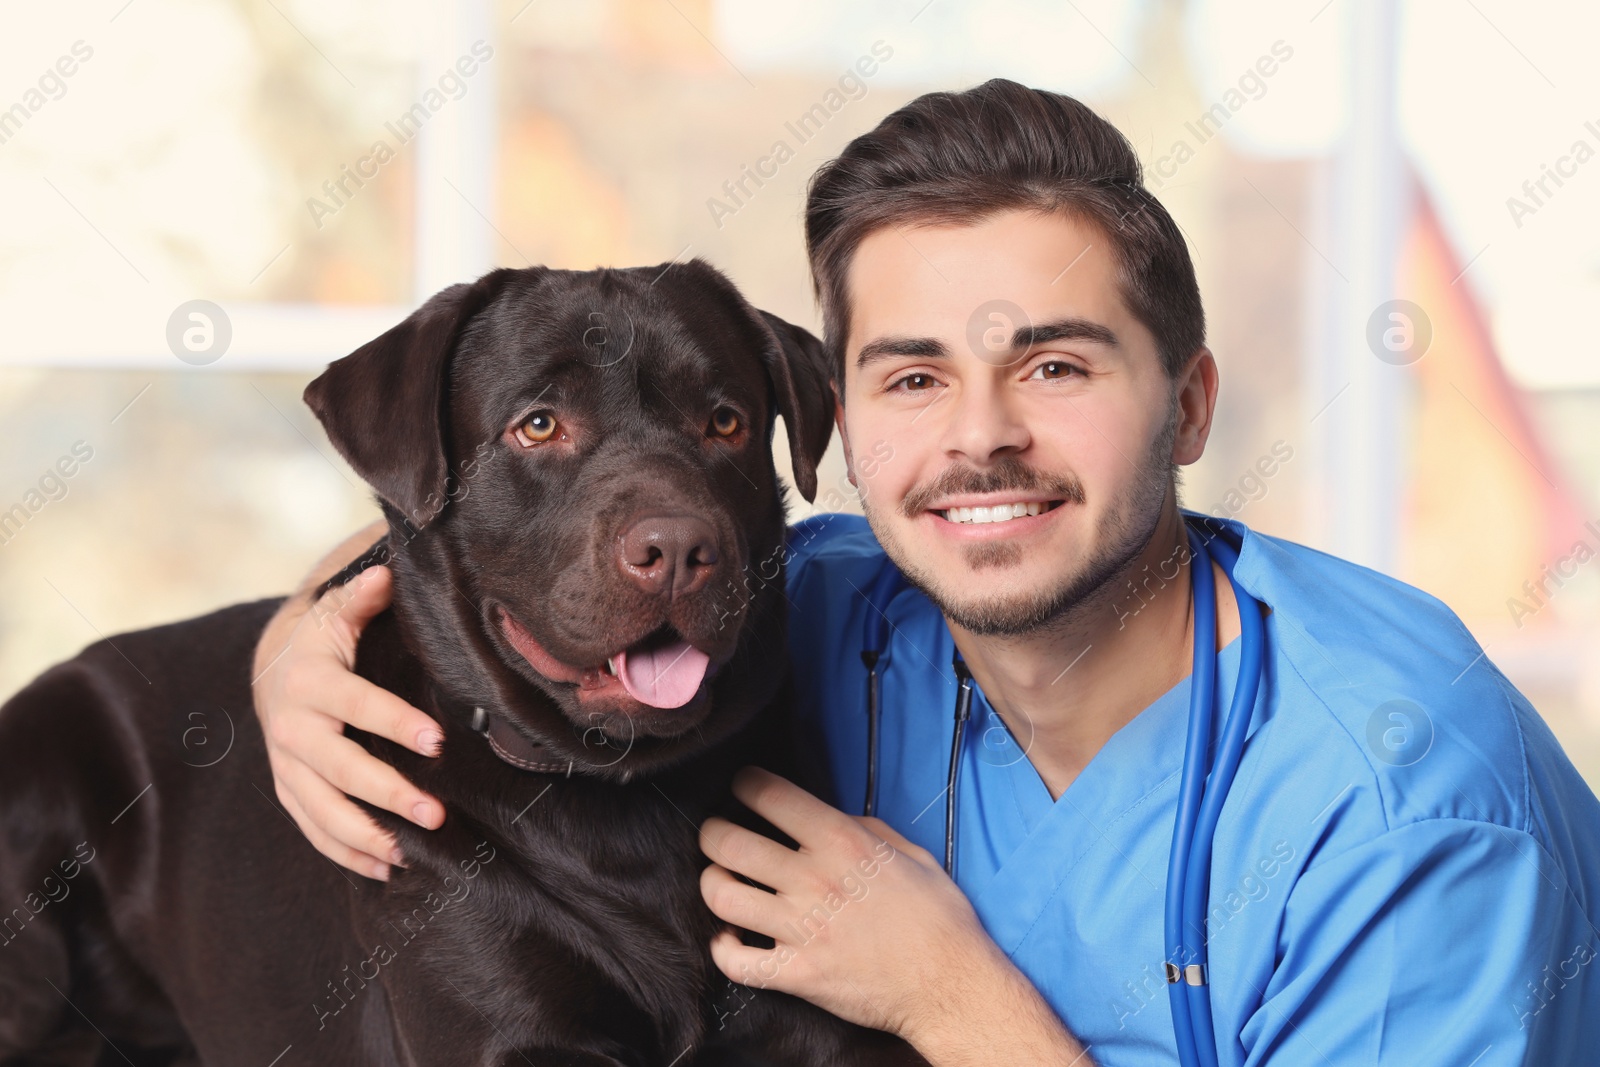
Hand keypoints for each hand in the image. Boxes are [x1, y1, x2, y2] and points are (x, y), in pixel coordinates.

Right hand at [252, 564, 445, 879]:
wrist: (272, 670)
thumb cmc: (324, 640)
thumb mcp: (337, 612)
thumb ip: (362, 597)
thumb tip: (386, 575)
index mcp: (311, 682)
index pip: (359, 706)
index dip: (396, 724)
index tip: (437, 742)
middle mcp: (293, 729)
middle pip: (342, 770)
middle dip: (389, 794)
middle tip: (436, 813)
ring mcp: (287, 767)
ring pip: (324, 811)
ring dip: (370, 835)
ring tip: (414, 852)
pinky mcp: (289, 791)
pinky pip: (314, 830)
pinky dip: (347, 853)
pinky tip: (386, 868)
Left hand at [697, 766, 1009, 1041]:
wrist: (951, 985)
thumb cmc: (940, 918)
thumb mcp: (912, 855)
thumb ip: (867, 830)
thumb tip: (832, 820)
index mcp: (843, 843)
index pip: (772, 796)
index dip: (745, 784)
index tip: (740, 786)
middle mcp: (814, 880)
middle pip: (730, 843)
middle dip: (712, 834)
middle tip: (715, 835)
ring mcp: (802, 930)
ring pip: (723, 896)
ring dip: (713, 885)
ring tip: (720, 881)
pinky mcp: (798, 974)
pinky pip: (737, 963)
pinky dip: (723, 950)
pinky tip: (728, 939)